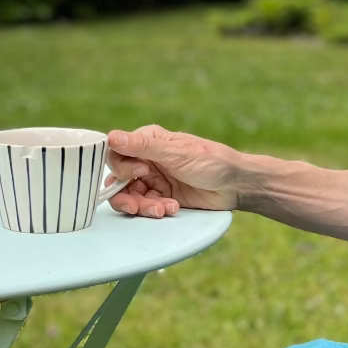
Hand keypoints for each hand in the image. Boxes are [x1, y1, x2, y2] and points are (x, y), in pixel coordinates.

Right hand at [105, 125, 241, 219]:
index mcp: (149, 141)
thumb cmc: (212, 161)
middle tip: (138, 205)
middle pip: (119, 179)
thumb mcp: (177, 152)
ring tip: (161, 210)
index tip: (139, 173)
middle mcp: (147, 159)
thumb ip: (143, 146)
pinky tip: (172, 208)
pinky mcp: (162, 197)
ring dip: (142, 206)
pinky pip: (145, 206)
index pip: (116, 152)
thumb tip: (111, 137)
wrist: (236, 185)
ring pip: (130, 196)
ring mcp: (154, 179)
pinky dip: (154, 210)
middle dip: (126, 194)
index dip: (121, 166)